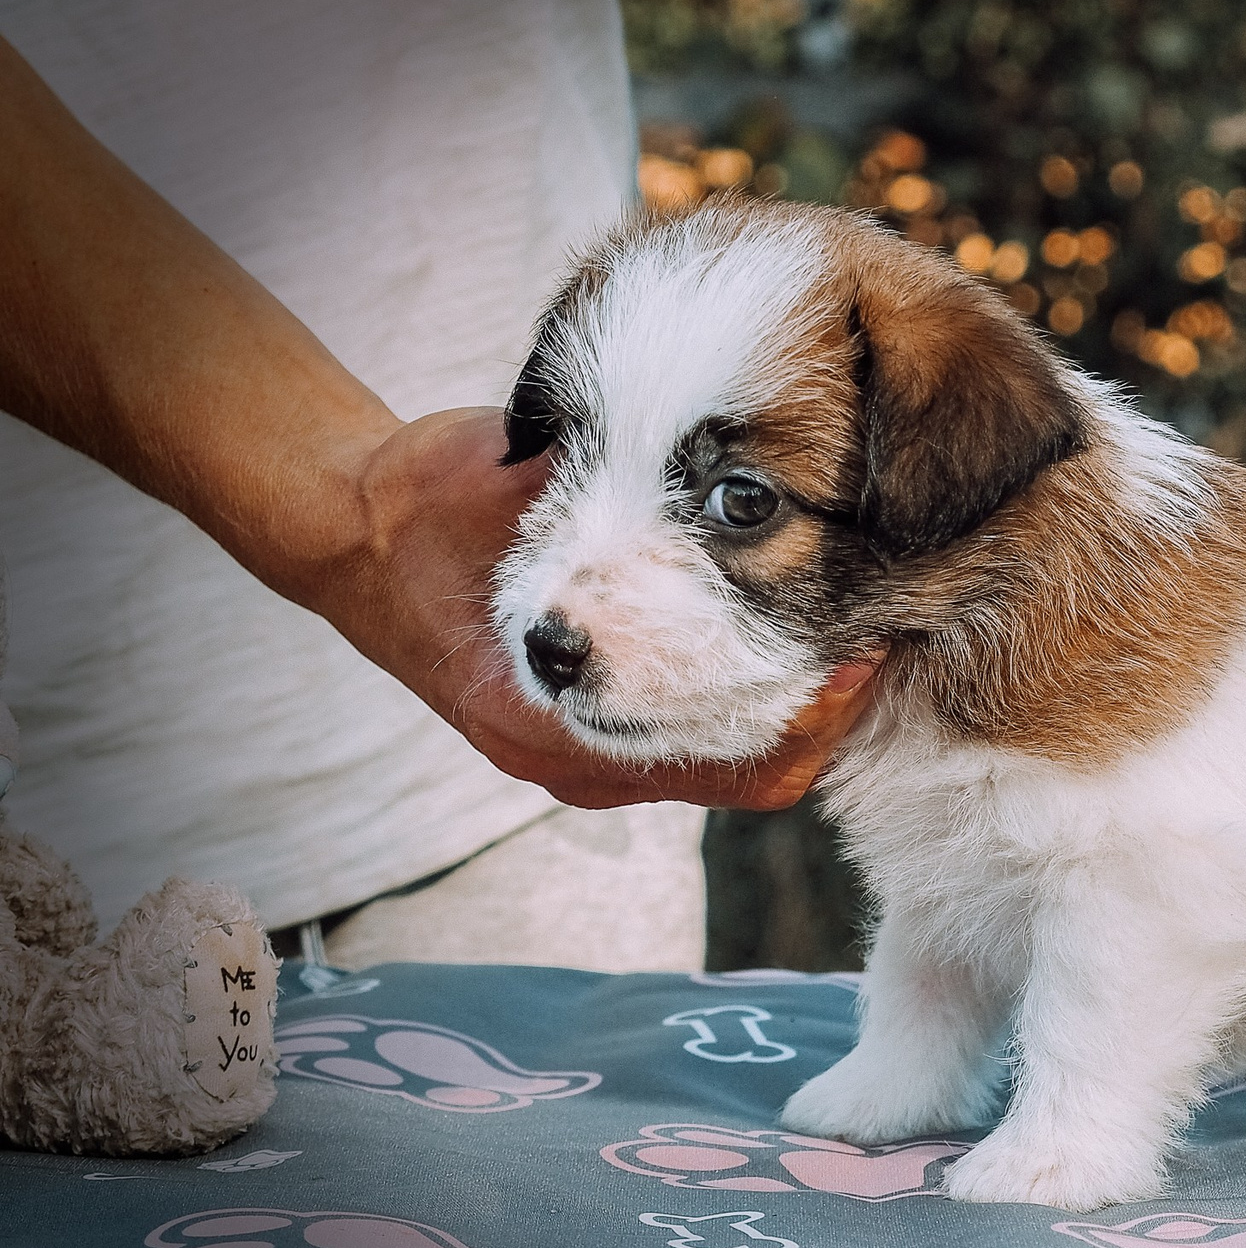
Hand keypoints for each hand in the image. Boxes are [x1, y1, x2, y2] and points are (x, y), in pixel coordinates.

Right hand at [332, 408, 875, 811]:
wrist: (357, 531)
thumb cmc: (440, 499)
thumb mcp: (530, 483)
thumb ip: (619, 496)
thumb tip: (737, 473)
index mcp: (549, 713)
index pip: (721, 748)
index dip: (807, 703)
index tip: (863, 637)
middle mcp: (572, 756)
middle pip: (745, 774)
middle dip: (824, 712)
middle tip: (886, 637)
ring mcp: (582, 759)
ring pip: (732, 768)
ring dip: (799, 713)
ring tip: (862, 640)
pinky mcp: (591, 741)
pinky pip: (700, 751)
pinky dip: (756, 710)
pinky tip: (798, 647)